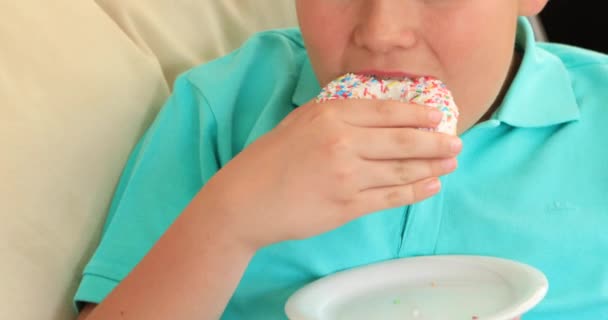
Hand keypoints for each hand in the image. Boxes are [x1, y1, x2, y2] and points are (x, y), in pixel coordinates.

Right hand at [196, 99, 461, 249]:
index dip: (418, 115)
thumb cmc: (269, 160)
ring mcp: (347, 177)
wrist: (245, 201)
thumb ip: (335, 115)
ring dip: (432, 167)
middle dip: (436, 143)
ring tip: (451, 164)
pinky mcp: (347, 207)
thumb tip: (374, 116)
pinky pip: (390, 197)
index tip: (438, 117)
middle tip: (456, 143)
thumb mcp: (299, 122)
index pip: (387, 112)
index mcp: (330, 116)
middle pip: (403, 142)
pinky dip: (415, 191)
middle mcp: (343, 143)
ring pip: (401, 171)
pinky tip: (430, 186)